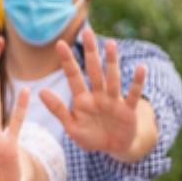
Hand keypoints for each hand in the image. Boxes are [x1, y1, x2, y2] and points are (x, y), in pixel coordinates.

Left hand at [45, 29, 147, 156]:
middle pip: (94, 71)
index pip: (73, 76)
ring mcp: (114, 101)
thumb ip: (58, 109)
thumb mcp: (71, 127)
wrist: (114, 148)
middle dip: (90, 52)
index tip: (60, 44)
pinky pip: (134, 94)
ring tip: (111, 44)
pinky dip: (137, 83)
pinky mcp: (128, 110)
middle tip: (87, 32)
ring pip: (112, 78)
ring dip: (112, 62)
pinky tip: (141, 68)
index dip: (67, 61)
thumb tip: (40, 91)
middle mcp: (98, 95)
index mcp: (82, 99)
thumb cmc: (91, 136)